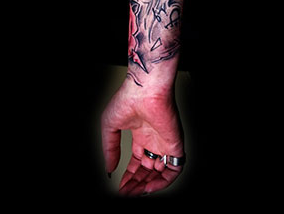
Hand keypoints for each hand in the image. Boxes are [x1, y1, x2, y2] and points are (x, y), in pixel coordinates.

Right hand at [101, 79, 183, 195]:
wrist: (144, 90)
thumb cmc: (127, 100)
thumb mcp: (109, 128)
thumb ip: (109, 150)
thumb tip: (109, 169)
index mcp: (140, 135)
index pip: (138, 162)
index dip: (129, 176)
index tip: (121, 187)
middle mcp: (154, 140)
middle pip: (148, 170)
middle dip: (137, 183)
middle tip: (127, 194)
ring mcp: (164, 143)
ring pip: (161, 172)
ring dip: (148, 185)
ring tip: (135, 193)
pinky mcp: (175, 145)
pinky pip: (174, 169)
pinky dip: (163, 182)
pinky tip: (149, 186)